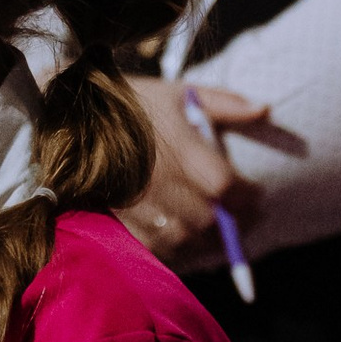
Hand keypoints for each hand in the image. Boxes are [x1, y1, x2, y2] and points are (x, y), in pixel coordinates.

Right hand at [120, 77, 270, 265]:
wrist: (76, 114)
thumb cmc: (135, 102)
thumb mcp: (181, 93)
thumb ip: (225, 103)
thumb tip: (264, 110)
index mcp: (179, 148)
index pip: (224, 185)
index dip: (247, 196)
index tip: (257, 194)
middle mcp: (160, 179)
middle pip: (207, 218)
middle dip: (231, 222)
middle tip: (243, 218)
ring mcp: (138, 201)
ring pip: (183, 237)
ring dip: (205, 240)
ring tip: (218, 233)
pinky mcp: (119, 215)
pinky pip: (154, 245)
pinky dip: (175, 248)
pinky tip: (185, 239)